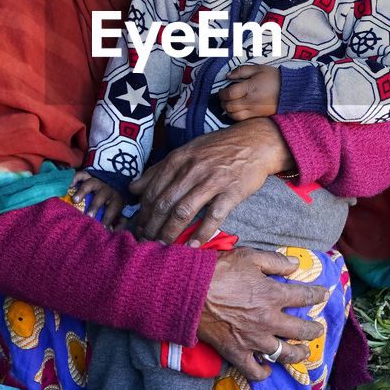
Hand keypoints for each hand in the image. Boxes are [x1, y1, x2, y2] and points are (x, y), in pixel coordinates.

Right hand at [70, 170, 125, 228]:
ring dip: (83, 191)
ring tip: (75, 200)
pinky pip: (81, 174)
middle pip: (101, 196)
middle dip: (94, 206)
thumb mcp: (120, 213)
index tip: (101, 228)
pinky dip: (74, 178)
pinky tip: (68, 186)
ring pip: (91, 183)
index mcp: (115, 200)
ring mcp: (97, 181)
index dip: (107, 219)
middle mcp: (106, 189)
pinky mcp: (89, 176)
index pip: (112, 210)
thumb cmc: (113, 204)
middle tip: (88, 216)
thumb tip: (112, 234)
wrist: (115, 183)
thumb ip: (118, 224)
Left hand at [128, 117, 293, 245]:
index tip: (138, 228)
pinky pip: (213, 216)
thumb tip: (133, 188)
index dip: (142, 212)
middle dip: (151, 226)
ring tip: (163, 248)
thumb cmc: (218, 148)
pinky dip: (201, 233)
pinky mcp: (232, 191)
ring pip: (183, 211)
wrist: (255, 142)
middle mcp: (192, 169)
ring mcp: (213, 180)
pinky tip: (193, 247)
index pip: (153, 189)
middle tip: (146, 242)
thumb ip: (159, 170)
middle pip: (164, 203)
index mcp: (178, 159)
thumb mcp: (186, 151)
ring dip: (170, 232)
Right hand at [197, 247, 327, 381]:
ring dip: (297, 354)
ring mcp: (254, 339)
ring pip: (284, 354)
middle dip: (314, 330)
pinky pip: (254, 371)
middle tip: (319, 330)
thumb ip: (275, 262)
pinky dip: (263, 372)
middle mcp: (269, 320)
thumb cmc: (218, 270)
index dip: (318, 295)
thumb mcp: (249, 257)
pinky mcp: (237, 352)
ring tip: (303, 353)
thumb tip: (295, 265)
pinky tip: (267, 368)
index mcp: (273, 295)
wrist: (189, 292)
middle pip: (301, 331)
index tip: (324, 295)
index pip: (305, 297)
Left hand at [219, 64, 280, 119]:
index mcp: (251, 88)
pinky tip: (235, 110)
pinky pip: (242, 120)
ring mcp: (254, 110)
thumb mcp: (258, 69)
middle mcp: (251, 101)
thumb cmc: (274, 78)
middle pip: (230, 106)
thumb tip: (228, 76)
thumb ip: (241, 71)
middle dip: (223, 102)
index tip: (222, 90)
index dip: (222, 93)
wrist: (290, 90)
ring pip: (234, 115)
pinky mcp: (258, 116)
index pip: (230, 93)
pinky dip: (235, 116)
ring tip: (228, 104)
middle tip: (223, 97)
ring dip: (228, 110)